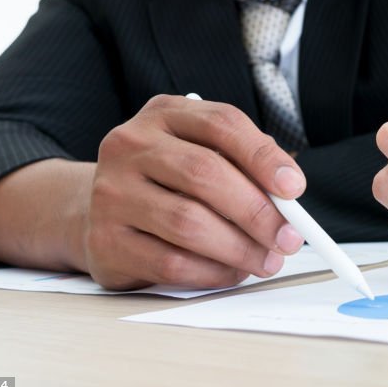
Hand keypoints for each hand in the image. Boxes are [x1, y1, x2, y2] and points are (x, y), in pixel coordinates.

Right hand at [83, 95, 306, 288]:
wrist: (93, 209)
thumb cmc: (167, 180)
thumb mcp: (200, 151)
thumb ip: (242, 164)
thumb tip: (287, 196)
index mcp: (164, 114)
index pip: (221, 124)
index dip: (263, 156)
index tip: (294, 187)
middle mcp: (130, 146)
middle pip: (204, 174)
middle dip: (257, 211)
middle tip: (289, 237)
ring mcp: (111, 193)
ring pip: (188, 223)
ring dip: (239, 248)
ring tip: (266, 260)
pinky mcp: (105, 241)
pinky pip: (170, 262)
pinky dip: (212, 272)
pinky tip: (231, 272)